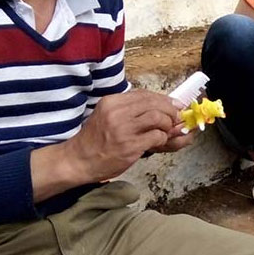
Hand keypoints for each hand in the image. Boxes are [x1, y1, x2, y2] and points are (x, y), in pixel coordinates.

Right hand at [63, 90, 182, 182]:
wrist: (79, 160)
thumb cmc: (95, 140)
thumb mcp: (107, 115)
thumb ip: (128, 109)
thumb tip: (156, 105)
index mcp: (111, 102)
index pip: (144, 94)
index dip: (163, 99)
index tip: (173, 104)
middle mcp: (117, 112)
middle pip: (153, 103)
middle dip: (169, 110)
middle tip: (175, 117)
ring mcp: (123, 129)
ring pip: (157, 117)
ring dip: (167, 123)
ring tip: (166, 129)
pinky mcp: (130, 146)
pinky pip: (156, 136)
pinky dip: (162, 137)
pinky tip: (158, 141)